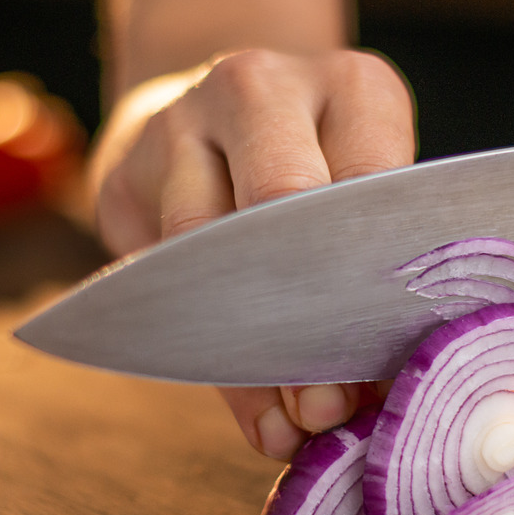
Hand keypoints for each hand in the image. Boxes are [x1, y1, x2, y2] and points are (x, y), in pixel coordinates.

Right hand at [78, 48, 415, 458]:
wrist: (210, 113)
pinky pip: (162, 280)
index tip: (391, 365)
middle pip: (282, 199)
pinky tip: (253, 415)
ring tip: (291, 428)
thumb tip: (387, 400)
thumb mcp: (369, 194)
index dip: (380, 278)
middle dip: (309, 316)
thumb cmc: (322, 173)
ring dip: (253, 355)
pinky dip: (209, 361)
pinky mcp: (122, 176)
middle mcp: (262, 88)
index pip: (373, 181)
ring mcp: (180, 123)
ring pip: (207, 246)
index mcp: (351, 87)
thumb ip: (378, 276)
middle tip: (330, 407)